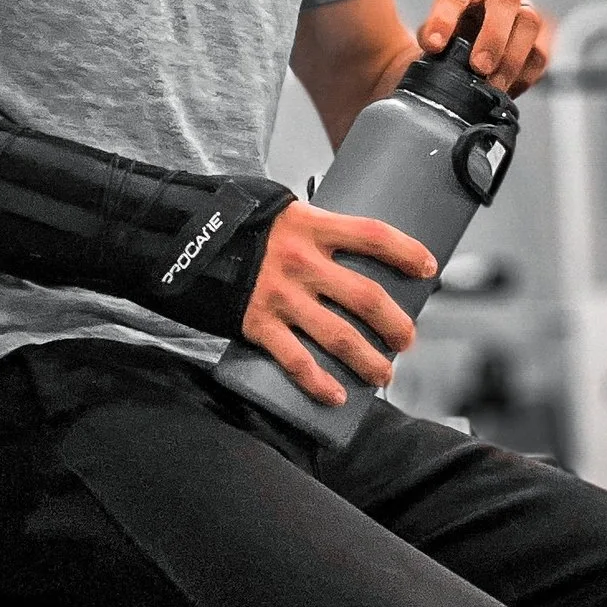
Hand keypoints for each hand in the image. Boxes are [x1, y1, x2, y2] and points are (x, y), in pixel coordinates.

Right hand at [241, 198, 436, 410]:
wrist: (178, 240)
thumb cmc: (235, 223)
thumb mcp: (279, 210)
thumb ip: (312, 229)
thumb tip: (348, 249)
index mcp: (311, 226)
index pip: (373, 235)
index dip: (407, 251)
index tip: (428, 267)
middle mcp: (301, 262)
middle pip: (367, 297)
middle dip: (396, 324)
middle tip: (407, 339)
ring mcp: (280, 296)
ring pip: (339, 336)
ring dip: (369, 360)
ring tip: (384, 373)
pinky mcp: (257, 323)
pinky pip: (296, 361)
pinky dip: (320, 383)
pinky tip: (338, 396)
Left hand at [417, 0, 553, 92]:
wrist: (460, 58)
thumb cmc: (440, 44)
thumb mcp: (426, 37)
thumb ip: (426, 40)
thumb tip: (412, 62)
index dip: (444, 17)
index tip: (430, 46)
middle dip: (492, 35)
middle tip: (477, 67)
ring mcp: (522, 11)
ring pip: (529, 23)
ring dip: (511, 56)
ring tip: (491, 85)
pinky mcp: (537, 39)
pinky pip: (541, 53)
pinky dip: (526, 72)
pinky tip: (506, 88)